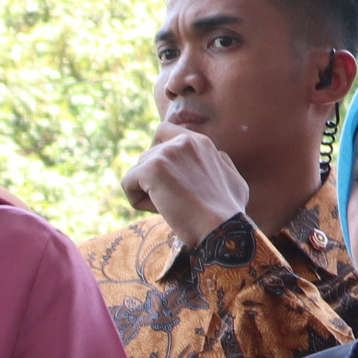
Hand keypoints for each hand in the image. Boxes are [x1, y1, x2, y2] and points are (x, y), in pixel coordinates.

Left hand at [123, 127, 249, 249]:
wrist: (221, 227)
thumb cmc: (229, 211)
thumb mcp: (231, 177)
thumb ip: (217, 162)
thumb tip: (215, 156)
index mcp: (200, 141)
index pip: (163, 131)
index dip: (156, 153)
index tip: (163, 174)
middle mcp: (182, 141)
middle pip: (146, 157)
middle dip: (153, 181)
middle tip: (174, 201)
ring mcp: (166, 153)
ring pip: (136, 173)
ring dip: (147, 193)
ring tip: (171, 207)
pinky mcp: (151, 169)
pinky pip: (127, 184)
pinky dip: (137, 201)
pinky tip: (159, 210)